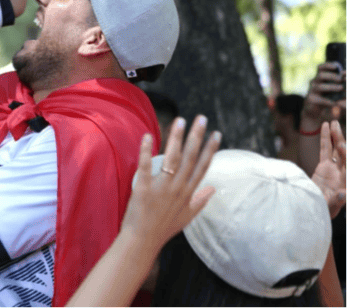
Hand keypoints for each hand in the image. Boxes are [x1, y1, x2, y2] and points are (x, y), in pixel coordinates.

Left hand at [120, 115, 220, 254]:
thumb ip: (200, 201)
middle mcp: (178, 188)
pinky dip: (147, 151)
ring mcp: (162, 188)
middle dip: (196, 137)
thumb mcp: (187, 216)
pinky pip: (146, 166)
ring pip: (172, 158)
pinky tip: (148, 136)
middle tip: (201, 118)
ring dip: (176, 138)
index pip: (202, 167)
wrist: (143, 241)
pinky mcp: (144, 189)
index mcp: (188, 193)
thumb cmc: (163, 229)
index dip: (210, 150)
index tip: (217, 133)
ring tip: (180, 120)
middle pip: (190, 158)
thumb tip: (214, 188)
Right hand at [301, 63, 345, 125]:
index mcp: (319, 78)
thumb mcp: (332, 89)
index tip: (336, 67)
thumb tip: (344, 74)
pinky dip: (330, 101)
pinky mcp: (310, 100)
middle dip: (332, 76)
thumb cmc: (326, 97)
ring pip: (320, 86)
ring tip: (341, 88)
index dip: (327, 65)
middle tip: (341, 79)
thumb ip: (338, 82)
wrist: (314, 111)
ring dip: (332, 87)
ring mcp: (311, 91)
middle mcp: (314, 82)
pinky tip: (336, 103)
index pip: (321, 67)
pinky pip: (321, 99)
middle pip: (321, 75)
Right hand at [311, 120, 345, 217]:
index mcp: (345, 181)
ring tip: (333, 123)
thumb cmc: (324, 210)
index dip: (345, 155)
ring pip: (335, 149)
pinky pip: (325, 150)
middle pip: (343, 153)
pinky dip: (325, 139)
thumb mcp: (331, 206)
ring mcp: (334, 168)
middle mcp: (342, 172)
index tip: (341, 147)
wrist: (315, 209)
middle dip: (341, 140)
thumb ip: (338, 199)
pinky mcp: (324, 166)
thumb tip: (343, 194)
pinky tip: (325, 127)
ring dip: (335, 136)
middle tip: (338, 126)